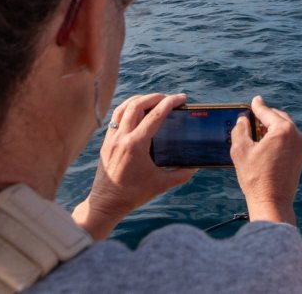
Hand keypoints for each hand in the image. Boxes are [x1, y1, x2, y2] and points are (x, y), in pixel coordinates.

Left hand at [72, 93, 195, 239]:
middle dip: (155, 97)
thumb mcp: (161, 185)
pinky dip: (127, 109)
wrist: (106, 204)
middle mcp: (122, 137)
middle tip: (169, 98)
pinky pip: (116, 117)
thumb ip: (181, 175)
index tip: (182, 98)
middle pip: (138, 105)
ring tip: (152, 100)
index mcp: (136, 145)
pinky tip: (136, 113)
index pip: (155, 115)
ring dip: (139, 100)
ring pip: (124, 107)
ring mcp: (111, 138)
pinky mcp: (106, 142)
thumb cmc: (132, 195)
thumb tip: (195, 167)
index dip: (170, 103)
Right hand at [230, 95, 301, 224]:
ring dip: (272, 127)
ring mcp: (301, 146)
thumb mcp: (240, 150)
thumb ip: (240, 130)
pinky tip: (266, 143)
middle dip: (265, 116)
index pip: (267, 112)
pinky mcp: (301, 155)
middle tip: (252, 116)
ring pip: (285, 128)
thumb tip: (243, 119)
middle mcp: (296, 135)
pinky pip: (289, 139)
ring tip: (257, 131)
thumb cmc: (255, 178)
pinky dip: (278, 136)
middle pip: (278, 118)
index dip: (258, 106)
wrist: (272, 202)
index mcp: (283, 130)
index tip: (254, 100)